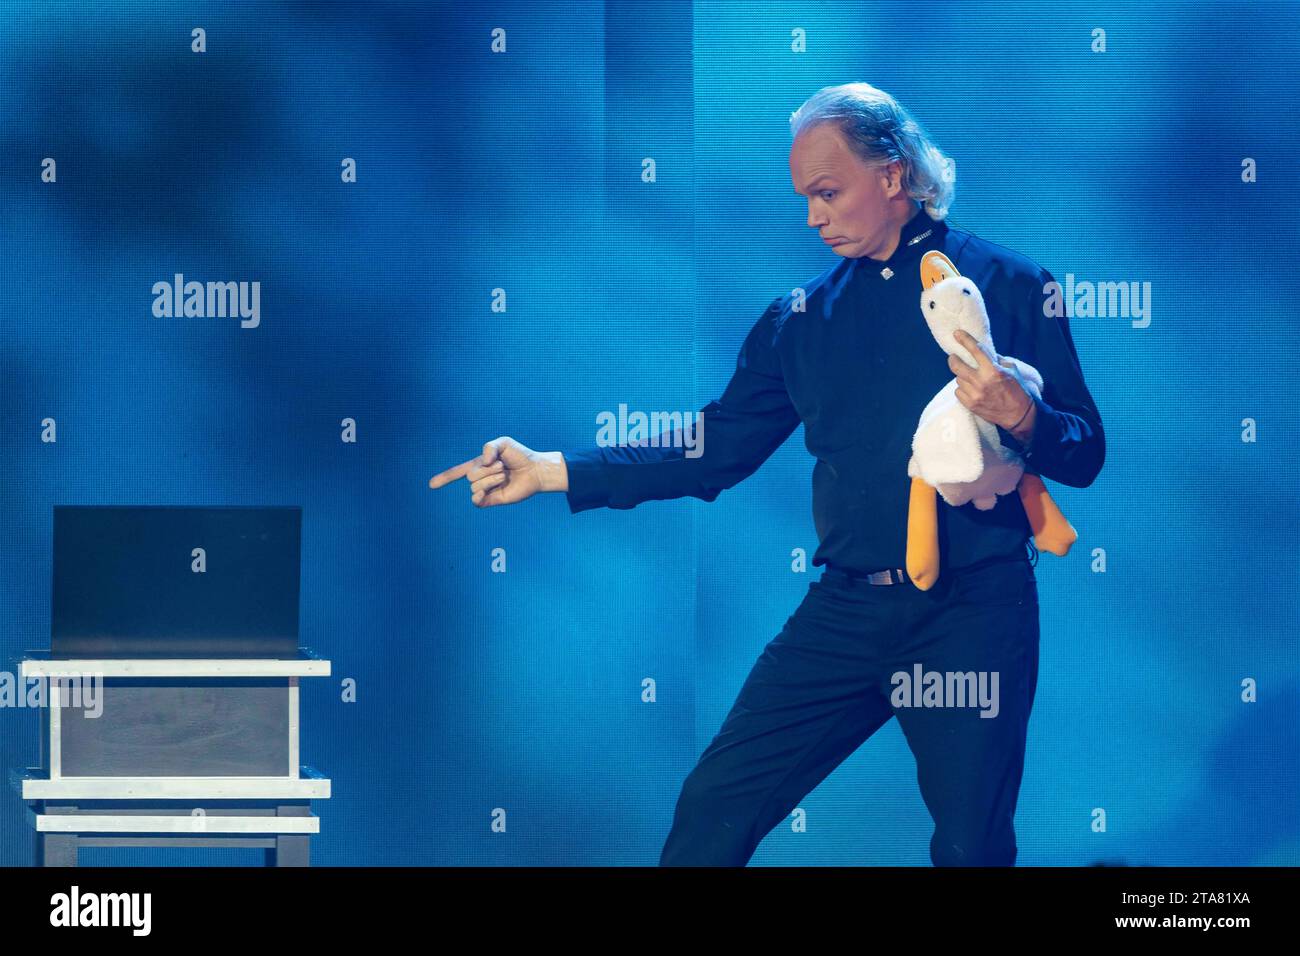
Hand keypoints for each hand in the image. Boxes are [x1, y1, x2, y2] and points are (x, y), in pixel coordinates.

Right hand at [428, 437, 566, 506]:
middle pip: (470, 475)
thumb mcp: (503, 443)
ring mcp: (487, 490)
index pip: (457, 472)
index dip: (444, 477)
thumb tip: (483, 462)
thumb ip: (489, 447)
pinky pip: (476, 501)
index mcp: (480, 465)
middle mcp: (481, 478)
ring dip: (491, 478)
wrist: (535, 470)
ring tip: (505, 475)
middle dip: (487, 469)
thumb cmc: (520, 455)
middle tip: (503, 466)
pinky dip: (479, 495)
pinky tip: (488, 490)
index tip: (431, 485)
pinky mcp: (493, 500)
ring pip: (475, 486)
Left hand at [948, 329, 1032, 430]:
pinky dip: (963, 389)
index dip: (964, 340)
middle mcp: (981, 381)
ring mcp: (974, 394)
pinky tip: (972, 389)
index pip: (975, 350)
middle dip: (953, 359)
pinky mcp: (970, 404)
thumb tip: (982, 352)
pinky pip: (958, 392)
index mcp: (993, 370)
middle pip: (956, 366)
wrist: (1018, 415)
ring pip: (958, 379)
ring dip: (963, 376)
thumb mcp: (1011, 370)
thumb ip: (996, 360)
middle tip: (954, 357)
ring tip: (972, 378)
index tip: (957, 333)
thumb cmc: (1017, 390)